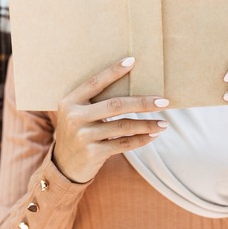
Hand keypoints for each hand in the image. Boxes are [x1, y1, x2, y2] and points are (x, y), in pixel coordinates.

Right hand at [52, 57, 169, 182]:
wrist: (63, 166)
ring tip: (164, 123)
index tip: (132, 61)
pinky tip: (153, 135)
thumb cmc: (78, 133)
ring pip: (123, 126)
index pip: (95, 82)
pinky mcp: (93, 153)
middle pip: (115, 105)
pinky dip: (141, 139)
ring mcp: (83, 136)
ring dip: (147, 124)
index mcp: (70, 101)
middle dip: (143, 103)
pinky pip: (123, 144)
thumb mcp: (77, 114)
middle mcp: (75, 117)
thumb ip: (94, 102)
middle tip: (164, 102)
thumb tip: (131, 88)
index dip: (113, 72)